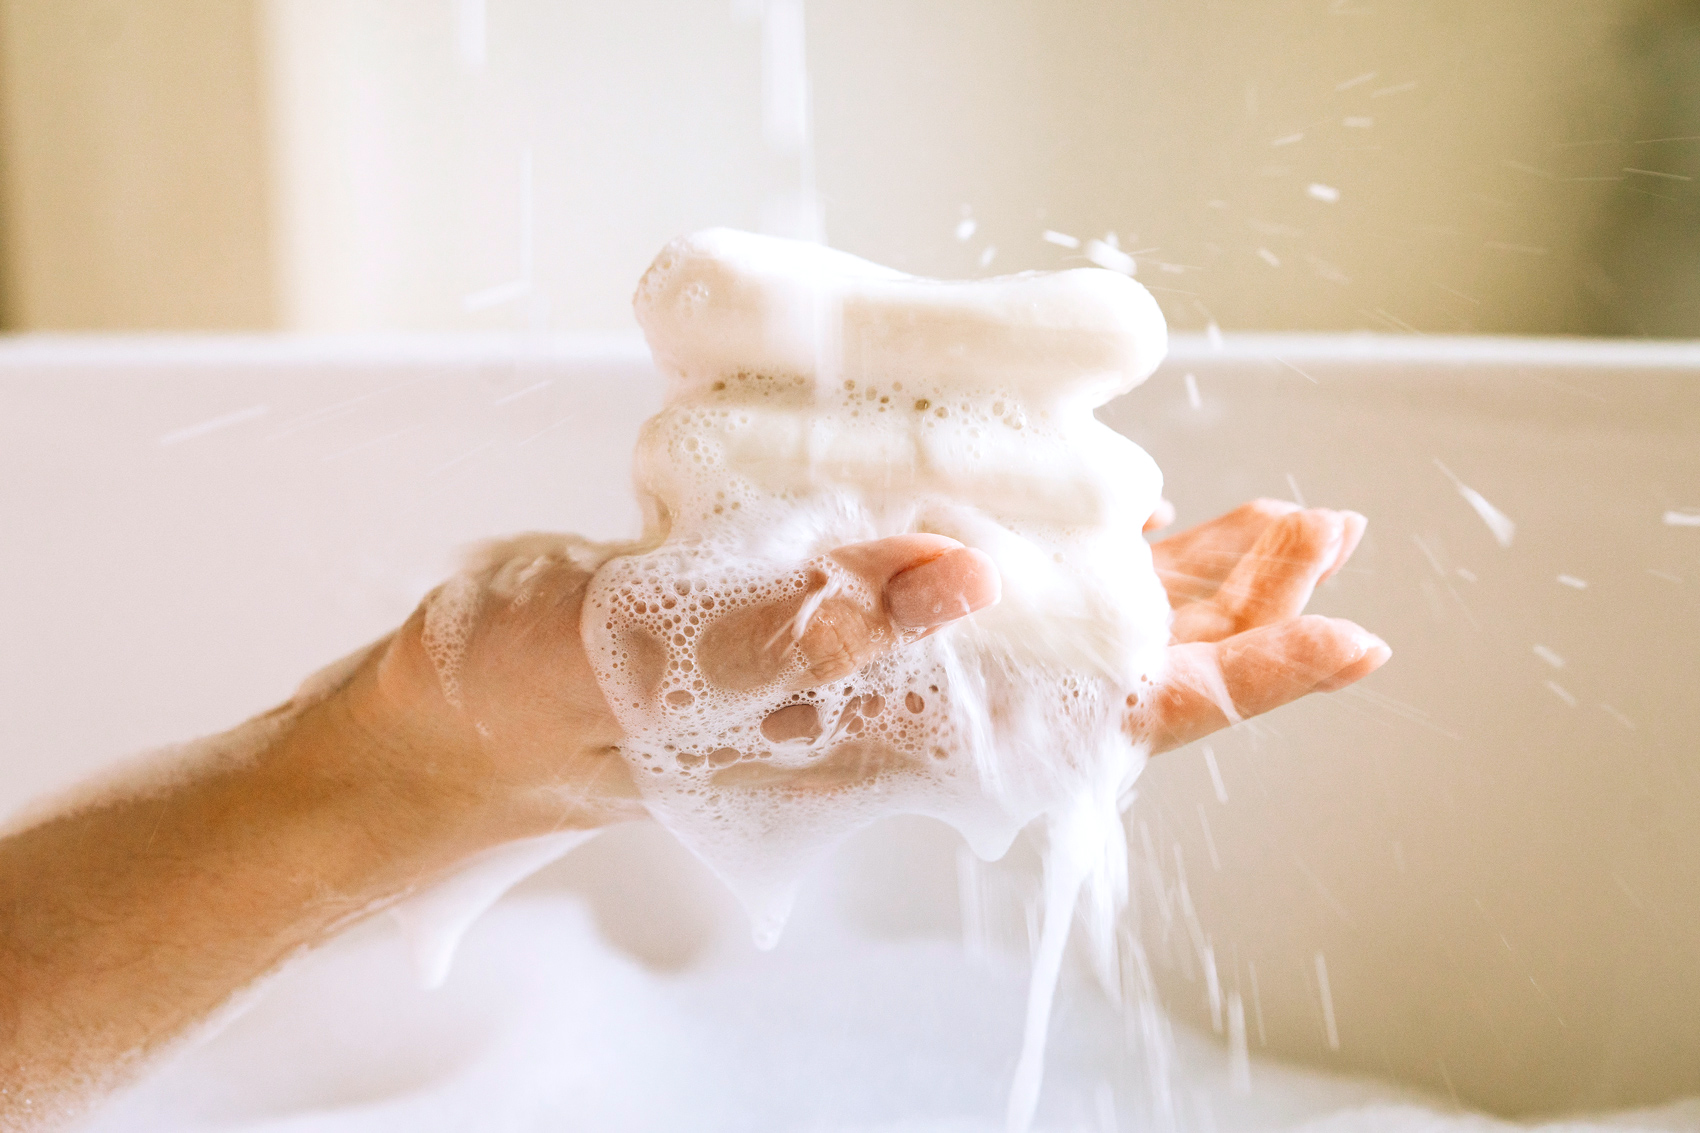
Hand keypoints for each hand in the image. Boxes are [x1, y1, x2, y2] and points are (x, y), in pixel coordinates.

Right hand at [346, 500, 1385, 842]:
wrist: (487, 711)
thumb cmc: (559, 690)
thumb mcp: (670, 649)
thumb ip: (811, 619)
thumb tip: (960, 571)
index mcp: (897, 736)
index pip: (1107, 719)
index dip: (1230, 678)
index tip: (1336, 636)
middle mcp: (917, 713)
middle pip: (1114, 677)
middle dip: (1229, 613)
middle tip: (1320, 539)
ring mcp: (888, 672)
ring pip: (1061, 633)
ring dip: (1164, 580)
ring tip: (1258, 524)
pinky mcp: (847, 624)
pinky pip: (987, 589)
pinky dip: (1058, 550)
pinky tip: (1098, 523)